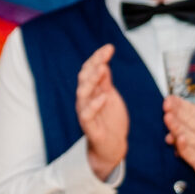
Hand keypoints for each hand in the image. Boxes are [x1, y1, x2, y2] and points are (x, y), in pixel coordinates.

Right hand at [75, 44, 128, 180]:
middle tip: (104, 55)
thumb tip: (103, 63)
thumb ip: (105, 82)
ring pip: (82, 94)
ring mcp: (86, 112)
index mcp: (91, 91)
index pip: (89, 71)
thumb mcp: (110, 97)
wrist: (112, 145)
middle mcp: (85, 100)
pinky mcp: (89, 127)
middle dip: (93, 65)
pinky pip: (87, 115)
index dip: (97, 58)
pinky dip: (94, 105)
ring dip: (91, 81)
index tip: (109, 48)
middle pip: (84, 79)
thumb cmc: (110, 121)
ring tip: (102, 70)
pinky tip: (103, 97)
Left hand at [164, 97, 194, 193]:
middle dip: (177, 112)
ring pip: (189, 136)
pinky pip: (191, 154)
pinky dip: (184, 146)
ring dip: (177, 127)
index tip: (169, 98)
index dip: (180, 105)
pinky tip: (178, 139)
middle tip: (166, 104)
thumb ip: (193, 128)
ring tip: (167, 117)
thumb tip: (170, 132)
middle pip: (192, 122)